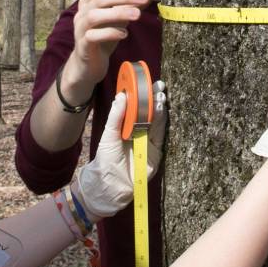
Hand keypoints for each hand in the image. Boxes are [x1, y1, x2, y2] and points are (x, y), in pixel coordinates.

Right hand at [65, 0, 155, 88]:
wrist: (89, 64)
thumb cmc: (104, 36)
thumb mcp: (121, 17)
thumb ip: (135, 2)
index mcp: (88, 2)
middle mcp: (82, 13)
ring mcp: (80, 29)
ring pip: (94, 16)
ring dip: (117, 13)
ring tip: (137, 15)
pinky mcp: (83, 46)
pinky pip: (93, 36)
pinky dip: (109, 33)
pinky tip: (124, 34)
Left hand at [71, 86, 168, 220]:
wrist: (110, 184)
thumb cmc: (106, 159)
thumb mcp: (109, 134)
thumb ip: (116, 116)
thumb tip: (122, 95)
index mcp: (128, 126)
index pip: (138, 107)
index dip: (143, 95)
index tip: (146, 82)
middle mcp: (141, 131)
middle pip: (150, 112)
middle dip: (155, 98)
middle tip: (158, 86)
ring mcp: (150, 141)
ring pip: (157, 121)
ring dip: (159, 108)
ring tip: (160, 96)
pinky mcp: (157, 151)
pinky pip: (160, 133)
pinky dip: (161, 121)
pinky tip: (160, 110)